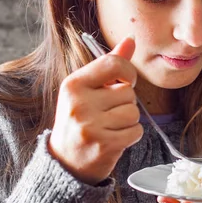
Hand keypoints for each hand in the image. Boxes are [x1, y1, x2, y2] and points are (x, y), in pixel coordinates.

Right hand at [48, 36, 142, 184]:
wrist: (65, 163)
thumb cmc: (81, 119)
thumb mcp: (88, 89)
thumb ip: (110, 64)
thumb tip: (131, 39)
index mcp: (73, 84)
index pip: (113, 64)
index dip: (128, 73)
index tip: (124, 83)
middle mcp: (79, 103)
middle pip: (128, 92)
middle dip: (125, 103)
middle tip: (107, 115)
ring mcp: (90, 125)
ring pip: (134, 112)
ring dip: (128, 121)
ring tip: (109, 127)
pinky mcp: (103, 145)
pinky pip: (136, 131)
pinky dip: (131, 136)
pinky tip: (114, 139)